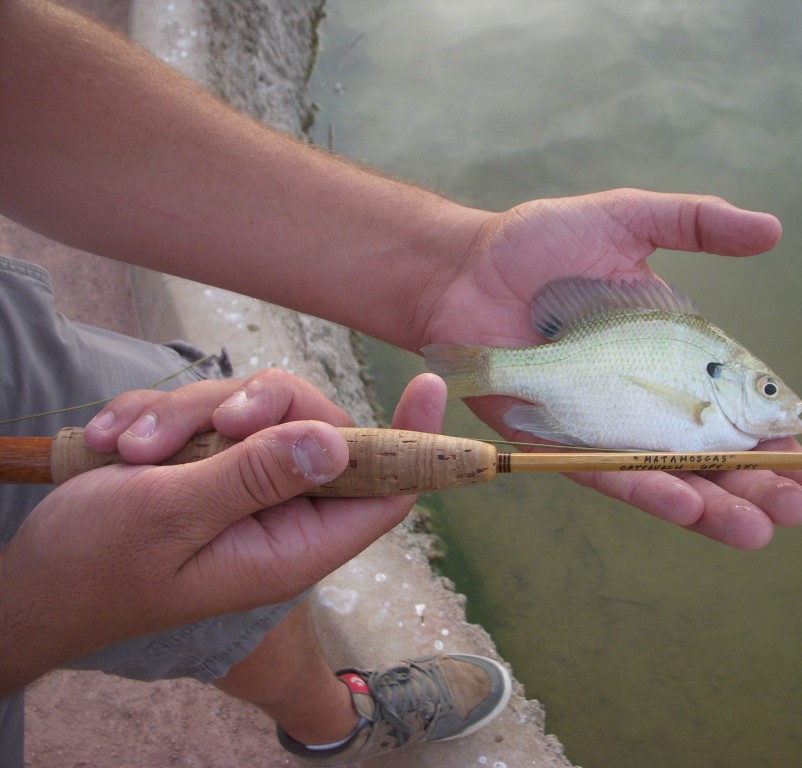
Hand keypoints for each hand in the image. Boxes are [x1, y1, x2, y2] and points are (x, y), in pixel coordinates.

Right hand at [0, 370, 445, 691]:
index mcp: (289, 545)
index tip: (430, 383)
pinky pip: (204, 412)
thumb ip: (255, 479)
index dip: (412, 442)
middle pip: (317, 429)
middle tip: (205, 424)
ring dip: (188, 414)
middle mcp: (277, 514)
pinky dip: (160, 416)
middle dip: (259, 408)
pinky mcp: (205, 464)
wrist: (27, 584)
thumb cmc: (92, 568)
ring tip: (130, 447)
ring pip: (256, 410)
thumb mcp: (171, 518)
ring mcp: (241, 486)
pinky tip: (115, 441)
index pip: (382, 493)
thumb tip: (339, 444)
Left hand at [419, 190, 801, 548]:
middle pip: (713, 452)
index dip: (774, 432)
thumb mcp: (627, 220)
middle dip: (761, 482)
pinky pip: (611, 473)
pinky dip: (649, 489)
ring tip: (762, 528)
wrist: (463, 274)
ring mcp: (607, 425)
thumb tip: (774, 230)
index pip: (734, 404)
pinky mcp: (563, 443)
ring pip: (671, 476)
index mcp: (673, 353)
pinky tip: (691, 507)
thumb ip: (696, 224)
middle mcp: (647, 397)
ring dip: (717, 505)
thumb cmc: (540, 245)